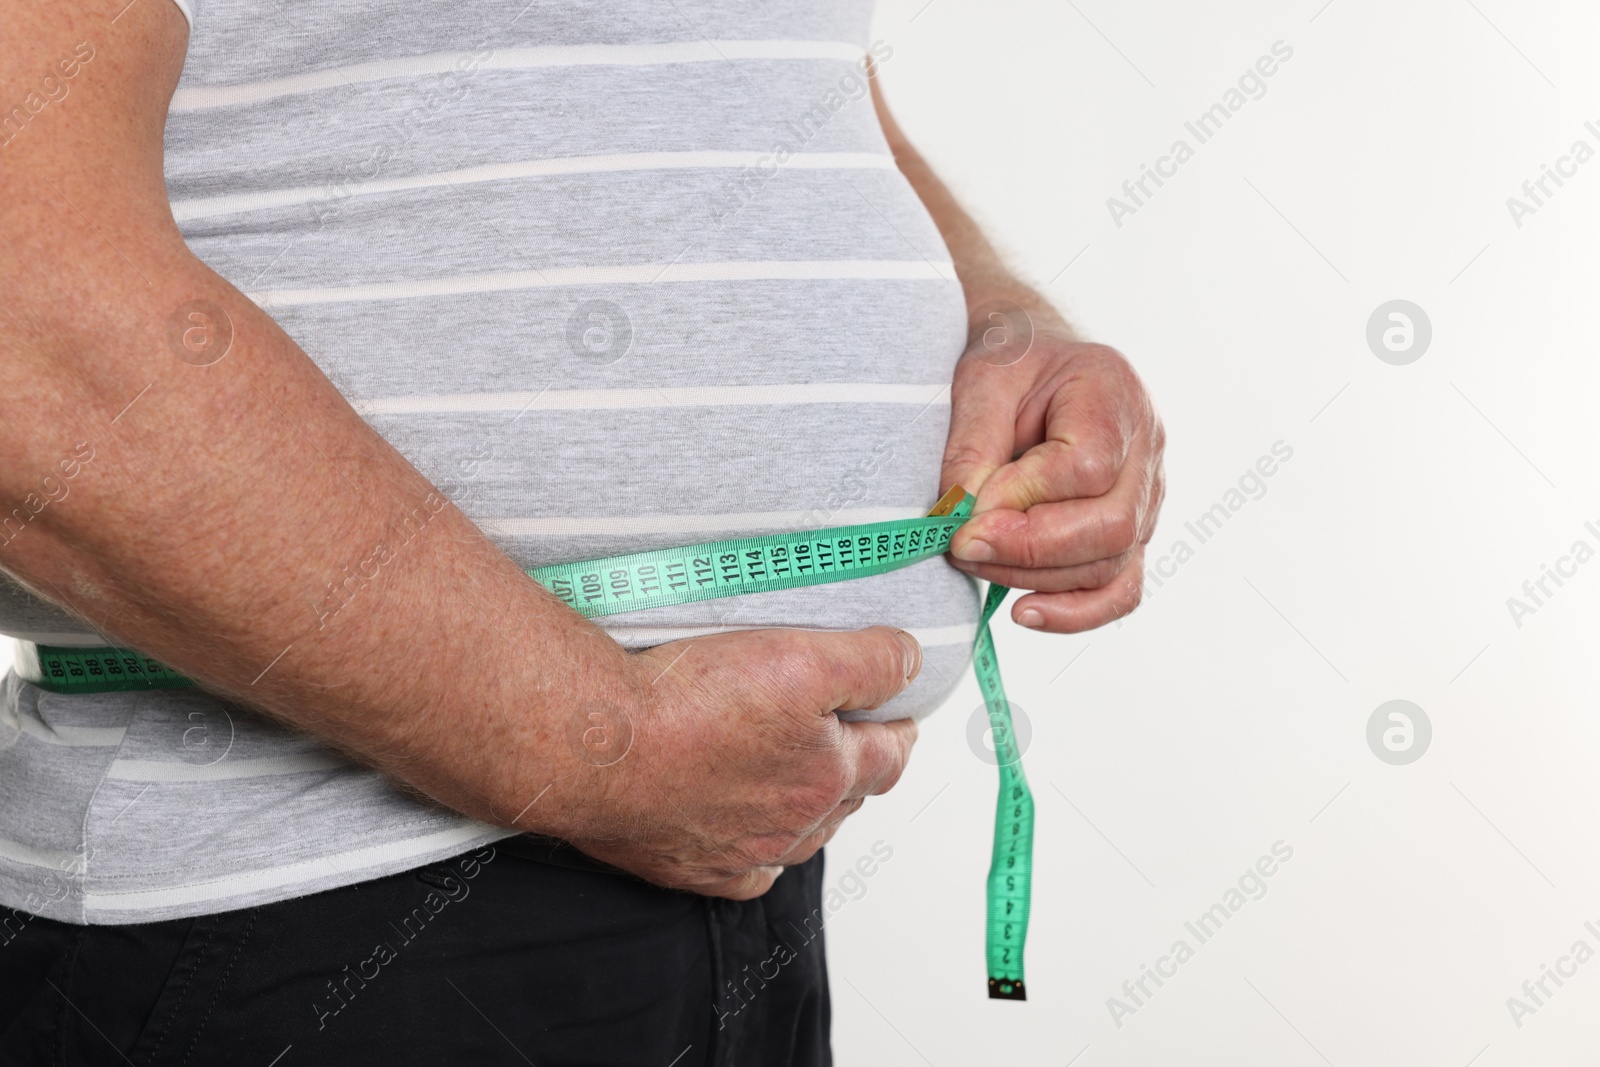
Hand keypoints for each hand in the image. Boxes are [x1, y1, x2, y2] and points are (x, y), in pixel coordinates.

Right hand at [535, 626, 922, 898]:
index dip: (900, 728)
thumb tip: (912, 663)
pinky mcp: (690, 866)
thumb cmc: (687, 702)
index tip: (899, 714)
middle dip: (856, 765)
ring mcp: (741, 853)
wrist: (596, 748)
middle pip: (848, 798)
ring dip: (810, 807)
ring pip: (800, 837)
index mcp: (828, 776)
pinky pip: (745, 874)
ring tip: (801, 776)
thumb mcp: (802, 656)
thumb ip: (871, 661)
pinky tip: (751, 835)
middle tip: (848, 734)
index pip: (891, 755)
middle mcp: (793, 826)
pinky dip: (758, 855)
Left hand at [941, 313, 1164, 632]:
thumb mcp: (980, 380)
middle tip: (963, 546)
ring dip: (1034, 577)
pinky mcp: (1132, 536)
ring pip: (1112, 566)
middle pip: (1111, 527)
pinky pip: (1121, 590)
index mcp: (1113, 395)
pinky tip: (1024, 612)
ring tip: (974, 561)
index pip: (1086, 467)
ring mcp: (1147, 499)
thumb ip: (973, 443)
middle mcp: (1146, 451)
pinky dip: (1074, 612)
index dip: (1023, 498)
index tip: (967, 510)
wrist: (1041, 362)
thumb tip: (964, 513)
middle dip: (1029, 548)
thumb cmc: (1014, 365)